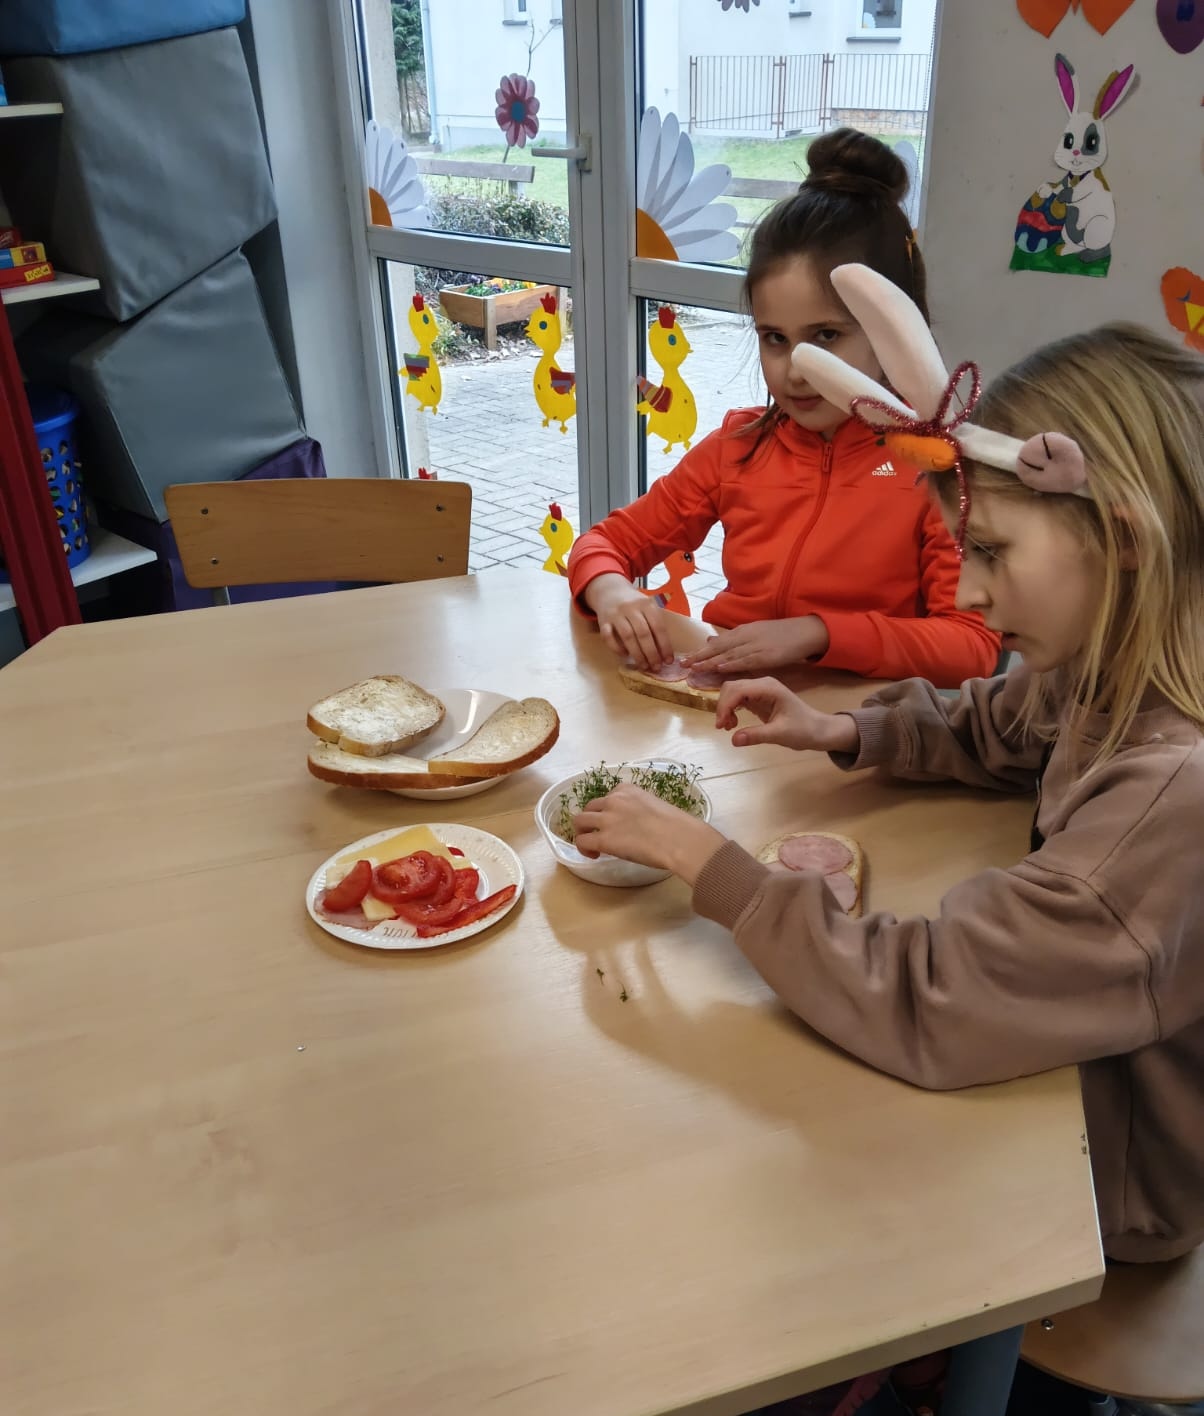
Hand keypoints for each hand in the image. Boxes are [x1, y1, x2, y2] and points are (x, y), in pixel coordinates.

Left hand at [572, 783, 726, 885]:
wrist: (679, 839)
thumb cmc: (677, 826)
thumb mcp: (655, 807)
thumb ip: (639, 811)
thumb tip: (637, 826)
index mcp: (628, 790)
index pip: (608, 797)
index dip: (607, 811)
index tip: (615, 823)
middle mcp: (614, 800)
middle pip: (590, 807)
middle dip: (591, 820)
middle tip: (598, 834)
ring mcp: (607, 819)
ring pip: (580, 821)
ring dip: (583, 832)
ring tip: (592, 845)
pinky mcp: (603, 839)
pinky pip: (582, 840)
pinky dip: (584, 848)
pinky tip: (594, 855)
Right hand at [585, 575, 675, 670]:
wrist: (609, 591)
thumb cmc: (633, 604)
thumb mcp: (648, 606)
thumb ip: (656, 622)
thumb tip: (665, 651)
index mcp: (647, 604)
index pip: (658, 627)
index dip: (664, 646)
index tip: (668, 660)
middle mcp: (631, 608)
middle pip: (643, 634)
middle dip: (651, 653)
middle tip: (656, 667)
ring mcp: (616, 614)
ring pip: (627, 637)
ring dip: (637, 654)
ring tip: (644, 666)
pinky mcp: (603, 621)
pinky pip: (608, 637)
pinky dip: (616, 648)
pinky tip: (625, 655)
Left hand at [680, 616, 829, 673]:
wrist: (806, 632)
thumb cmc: (780, 635)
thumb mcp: (753, 633)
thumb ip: (731, 639)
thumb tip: (709, 642)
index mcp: (742, 631)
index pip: (717, 643)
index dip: (700, 652)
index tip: (684, 659)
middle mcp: (746, 637)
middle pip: (719, 648)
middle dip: (700, 656)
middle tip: (683, 664)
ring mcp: (757, 646)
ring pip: (730, 654)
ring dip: (711, 661)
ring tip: (695, 668)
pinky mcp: (768, 655)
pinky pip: (747, 660)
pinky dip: (733, 664)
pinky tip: (721, 667)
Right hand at [715, 677, 859, 753]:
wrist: (818, 730)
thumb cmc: (803, 730)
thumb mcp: (780, 735)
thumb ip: (756, 736)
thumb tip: (733, 740)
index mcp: (768, 688)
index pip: (737, 690)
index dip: (725, 706)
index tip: (721, 725)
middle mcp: (762, 684)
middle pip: (732, 687)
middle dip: (723, 706)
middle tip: (723, 727)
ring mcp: (760, 690)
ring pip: (732, 692)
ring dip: (725, 708)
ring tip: (728, 727)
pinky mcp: (758, 698)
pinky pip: (738, 699)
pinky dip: (731, 709)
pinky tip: (734, 724)